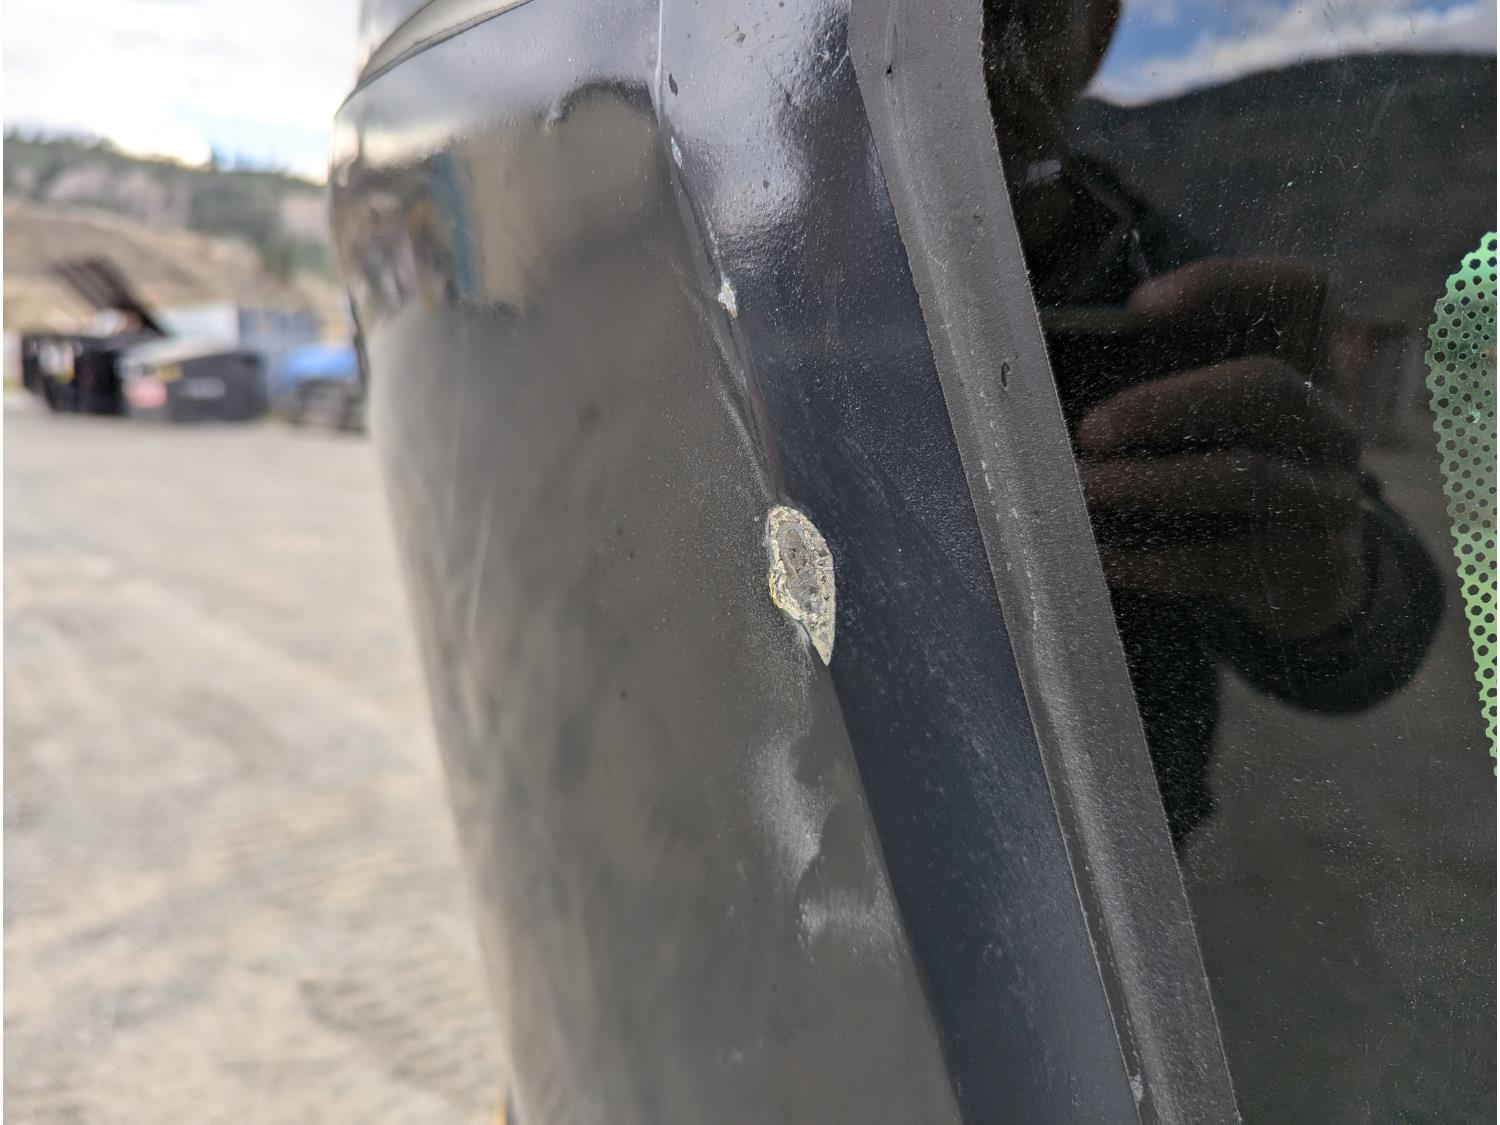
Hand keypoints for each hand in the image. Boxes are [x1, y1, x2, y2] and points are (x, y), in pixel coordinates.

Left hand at [1073, 258, 1367, 636]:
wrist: (1311, 578)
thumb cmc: (1231, 465)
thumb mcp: (1221, 413)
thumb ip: (1165, 372)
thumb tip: (1049, 349)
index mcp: (1313, 361)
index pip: (1301, 289)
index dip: (1226, 286)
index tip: (1138, 305)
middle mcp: (1332, 422)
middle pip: (1266, 387)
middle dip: (1167, 403)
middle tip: (1090, 429)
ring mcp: (1328, 496)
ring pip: (1246, 478)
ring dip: (1151, 483)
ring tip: (1083, 489)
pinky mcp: (1305, 567)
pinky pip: (1221, 560)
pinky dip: (1152, 559)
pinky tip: (1099, 554)